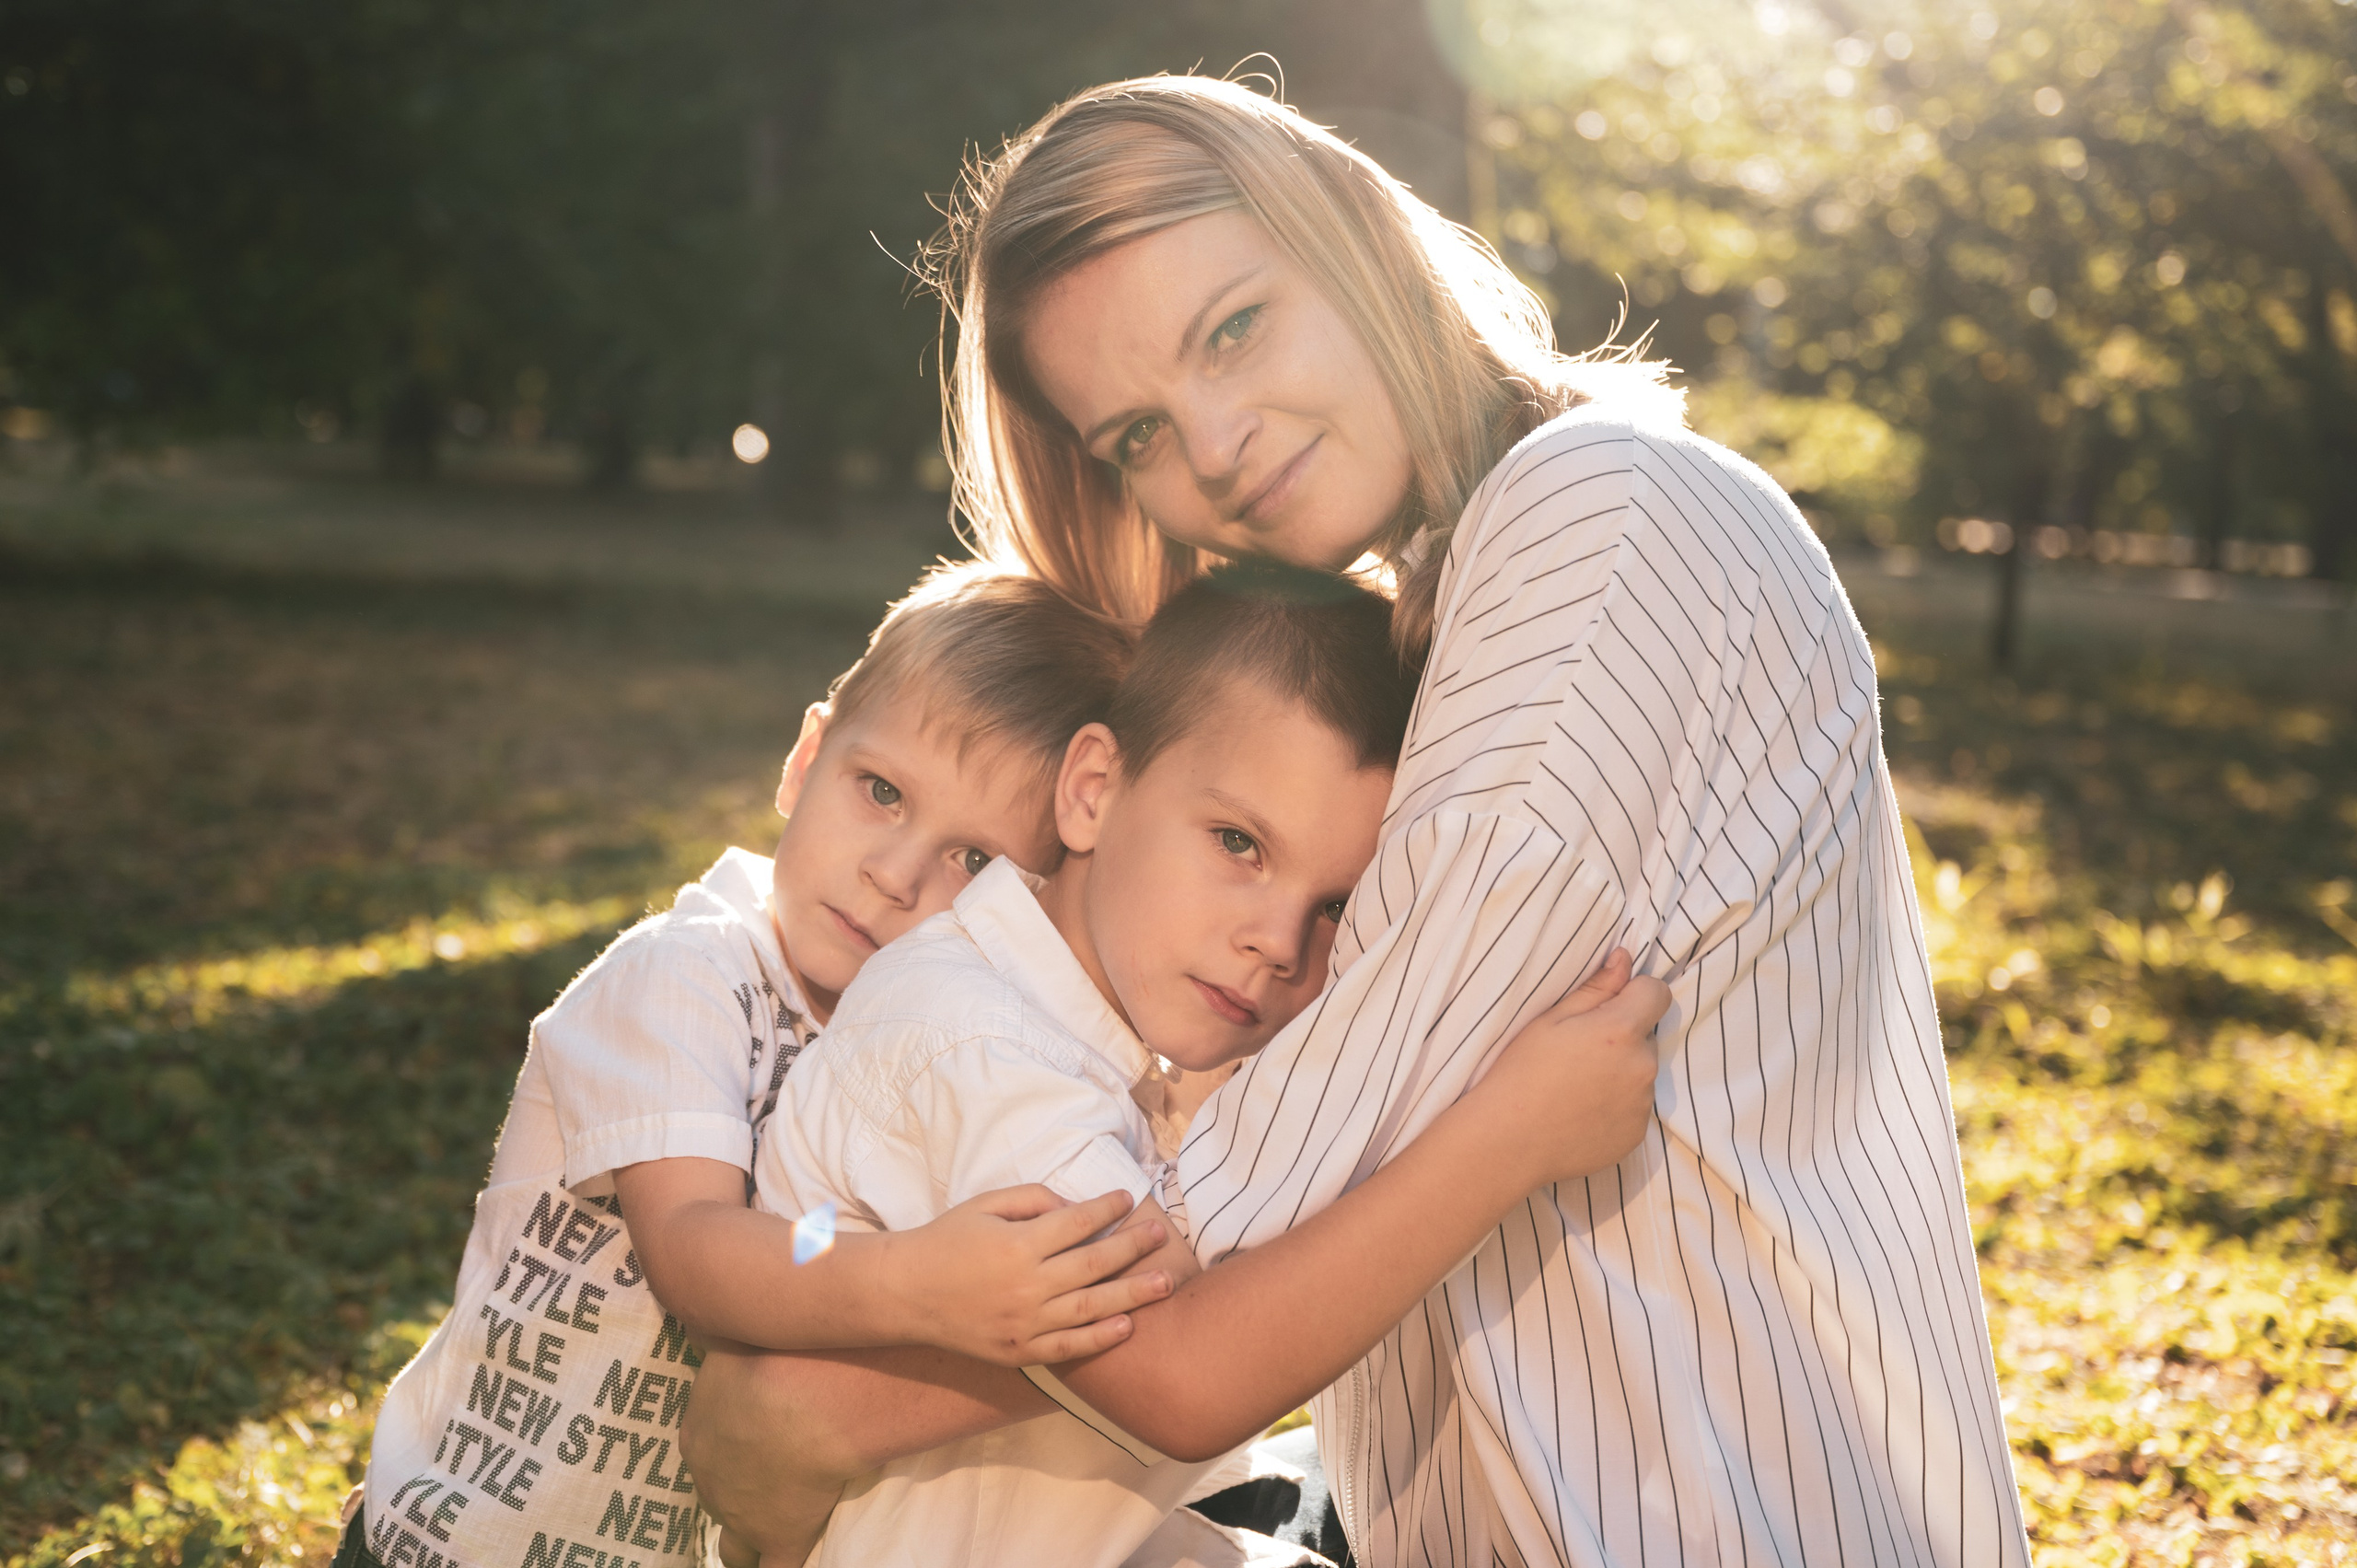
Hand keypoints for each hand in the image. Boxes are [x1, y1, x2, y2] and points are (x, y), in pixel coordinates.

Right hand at [881, 1186, 1176, 1364]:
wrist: (906, 1294)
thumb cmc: (947, 1240)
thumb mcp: (985, 1204)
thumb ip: (1032, 1199)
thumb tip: (1075, 1207)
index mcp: (1018, 1243)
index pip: (1077, 1223)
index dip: (1107, 1208)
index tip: (1127, 1197)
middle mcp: (1027, 1285)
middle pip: (1095, 1264)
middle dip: (1133, 1247)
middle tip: (1162, 1235)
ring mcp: (1025, 1322)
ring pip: (1092, 1307)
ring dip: (1133, 1294)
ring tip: (1164, 1282)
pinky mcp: (1020, 1351)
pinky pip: (1069, 1346)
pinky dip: (1100, 1338)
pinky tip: (1127, 1325)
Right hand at [1474, 948, 1669, 1189]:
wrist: (1508, 1140)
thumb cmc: (1521, 1072)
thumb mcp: (1550, 1020)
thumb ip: (1596, 988)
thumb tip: (1625, 960)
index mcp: (1621, 1031)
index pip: (1657, 994)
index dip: (1635, 993)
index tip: (1610, 1005)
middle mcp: (1642, 1067)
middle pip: (1647, 1036)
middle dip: (1623, 1037)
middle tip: (1580, 1052)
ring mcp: (1642, 1105)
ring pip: (1640, 1073)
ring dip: (1621, 1072)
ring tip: (1577, 1086)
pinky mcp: (1636, 1135)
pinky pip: (1635, 1108)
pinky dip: (1617, 1105)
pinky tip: (1582, 1111)